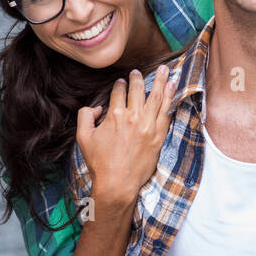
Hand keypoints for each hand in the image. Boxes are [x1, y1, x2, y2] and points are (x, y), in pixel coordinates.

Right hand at [76, 67, 175, 210]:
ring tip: (166, 71)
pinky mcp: (158, 137)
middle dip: (138, 77)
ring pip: (157, 99)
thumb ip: (85, 115)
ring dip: (162, 82)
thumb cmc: (99, 162)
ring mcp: (148, 127)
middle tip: (139, 71)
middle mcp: (134, 117)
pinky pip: (166, 114)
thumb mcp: (83, 137)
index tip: (121, 81)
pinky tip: (172, 91)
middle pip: (139, 90)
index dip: (120, 84)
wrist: (117, 183)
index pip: (119, 91)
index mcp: (115, 115)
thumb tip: (97, 108)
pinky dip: (170, 101)